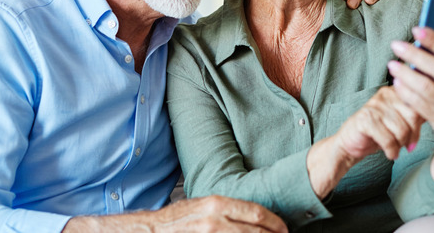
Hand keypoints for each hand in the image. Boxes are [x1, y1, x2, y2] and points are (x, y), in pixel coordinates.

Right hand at [63, 195, 286, 232]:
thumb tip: (252, 220)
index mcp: (217, 204)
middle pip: (257, 231)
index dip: (276, 224)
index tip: (284, 230)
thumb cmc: (175, 221)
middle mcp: (217, 220)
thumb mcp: (202, 206)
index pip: (257, 213)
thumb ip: (226, 210)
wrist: (150, 232)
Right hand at [306, 87, 422, 198]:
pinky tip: (390, 154)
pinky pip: (388, 139)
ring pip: (401, 129)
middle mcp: (384, 94)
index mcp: (395, 91)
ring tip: (396, 149)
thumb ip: (415, 114)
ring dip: (401, 145)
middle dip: (413, 135)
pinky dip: (391, 150)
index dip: (421, 124)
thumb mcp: (400, 121)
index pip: (419, 103)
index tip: (415, 138)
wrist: (350, 143)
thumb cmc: (378, 132)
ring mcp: (373, 106)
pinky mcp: (365, 120)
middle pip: (413, 116)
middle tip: (408, 146)